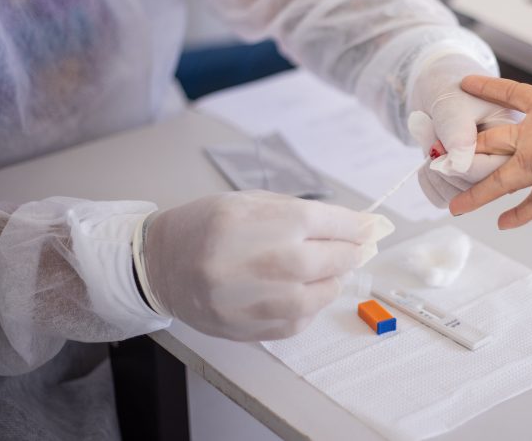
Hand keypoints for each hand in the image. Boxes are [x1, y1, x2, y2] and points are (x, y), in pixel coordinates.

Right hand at [140, 191, 393, 340]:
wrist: (159, 265)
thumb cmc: (208, 226)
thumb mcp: (252, 202)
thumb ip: (304, 212)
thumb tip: (356, 226)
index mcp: (269, 221)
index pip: (336, 223)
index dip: (359, 225)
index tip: (371, 227)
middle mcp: (270, 261)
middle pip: (337, 257)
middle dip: (351, 250)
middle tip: (352, 247)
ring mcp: (263, 300)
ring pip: (326, 292)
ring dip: (331, 279)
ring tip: (318, 268)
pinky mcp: (256, 328)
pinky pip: (303, 318)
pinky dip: (309, 303)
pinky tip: (295, 289)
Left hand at [408, 54, 520, 205]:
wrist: (437, 92)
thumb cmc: (451, 92)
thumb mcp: (453, 104)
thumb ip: (457, 130)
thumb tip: (460, 163)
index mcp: (511, 137)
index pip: (490, 167)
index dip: (460, 162)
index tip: (438, 147)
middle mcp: (501, 160)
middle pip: (476, 186)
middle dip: (445, 167)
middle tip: (433, 145)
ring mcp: (484, 174)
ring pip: (457, 195)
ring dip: (434, 175)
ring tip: (430, 148)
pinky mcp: (464, 183)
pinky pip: (444, 197)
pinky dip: (428, 183)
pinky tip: (426, 166)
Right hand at [449, 34, 531, 228]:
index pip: (510, 96)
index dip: (487, 89)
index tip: (463, 82)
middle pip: (492, 142)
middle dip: (464, 149)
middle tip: (437, 155)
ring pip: (501, 176)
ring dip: (477, 189)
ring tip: (453, 204)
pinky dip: (520, 214)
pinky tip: (501, 225)